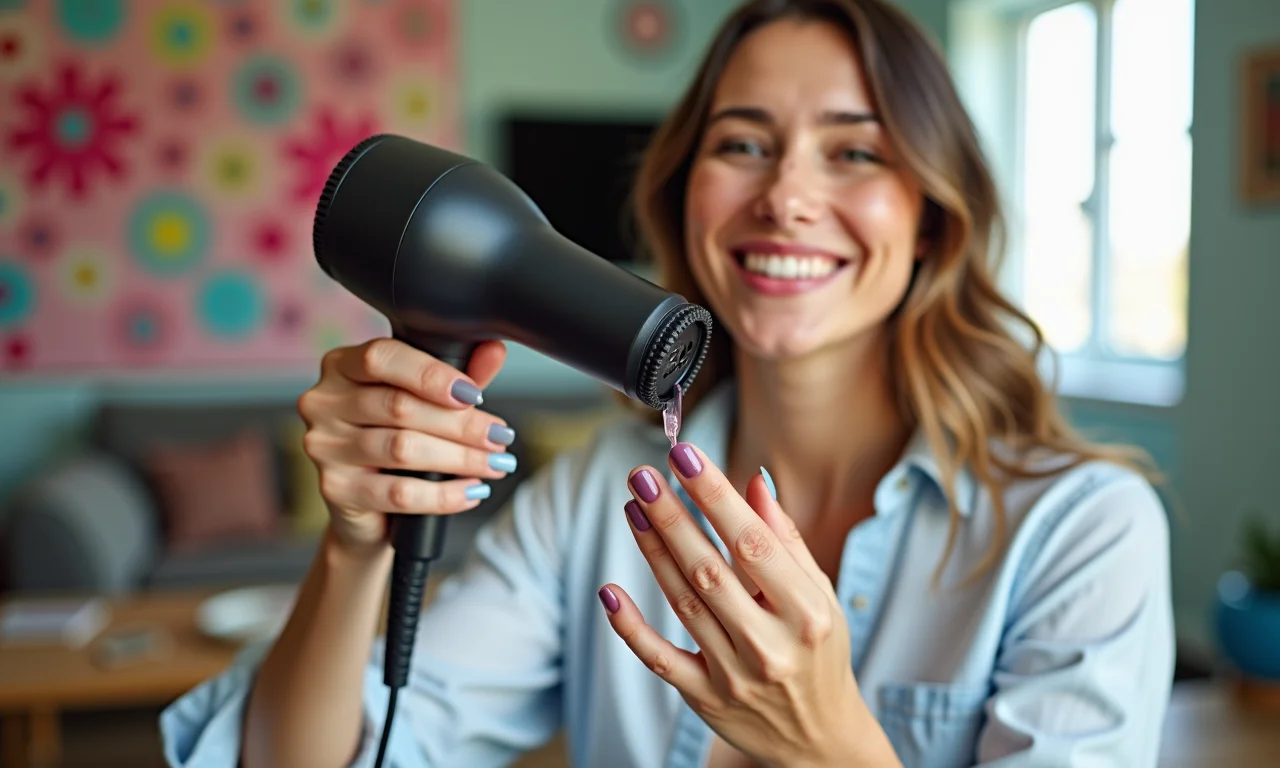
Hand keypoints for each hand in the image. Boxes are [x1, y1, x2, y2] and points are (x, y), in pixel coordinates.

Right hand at [296, 337, 516, 552]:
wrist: (371, 507)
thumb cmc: (399, 436)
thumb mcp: (431, 400)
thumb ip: (460, 374)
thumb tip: (494, 351)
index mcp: (342, 365)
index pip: (382, 358)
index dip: (432, 375)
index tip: (475, 395)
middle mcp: (324, 402)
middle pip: (399, 407)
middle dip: (460, 424)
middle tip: (500, 436)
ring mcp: (324, 447)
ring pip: (402, 449)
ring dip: (460, 458)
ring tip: (496, 464)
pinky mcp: (336, 490)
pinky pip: (399, 493)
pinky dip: (444, 494)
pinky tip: (473, 491)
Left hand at [599, 443, 899, 767]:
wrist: (820, 737)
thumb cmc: (820, 651)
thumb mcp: (820, 593)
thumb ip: (785, 539)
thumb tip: (754, 481)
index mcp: (807, 613)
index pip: (752, 544)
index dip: (714, 496)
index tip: (684, 457)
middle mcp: (771, 645)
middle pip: (710, 570)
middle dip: (672, 518)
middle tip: (643, 476)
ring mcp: (736, 675)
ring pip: (684, 603)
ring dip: (653, 552)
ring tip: (634, 508)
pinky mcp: (706, 698)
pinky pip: (660, 659)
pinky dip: (631, 627)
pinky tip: (609, 591)